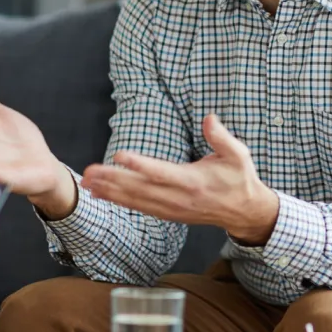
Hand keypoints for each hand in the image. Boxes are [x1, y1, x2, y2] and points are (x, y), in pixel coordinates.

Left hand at [82, 114, 279, 245]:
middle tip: (88, 172)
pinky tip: (103, 194)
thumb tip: (209, 118)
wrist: (244, 211)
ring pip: (136, 200)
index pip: (161, 172)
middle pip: (141, 189)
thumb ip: (221, 137)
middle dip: (113, 180)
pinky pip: (140, 207)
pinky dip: (119, 201)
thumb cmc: (239, 178)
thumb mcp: (238, 154)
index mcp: (194, 181)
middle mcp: (179, 198)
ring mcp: (172, 209)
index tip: (119, 155)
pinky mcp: (169, 214)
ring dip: (110, 192)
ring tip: (87, 183)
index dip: (139, 165)